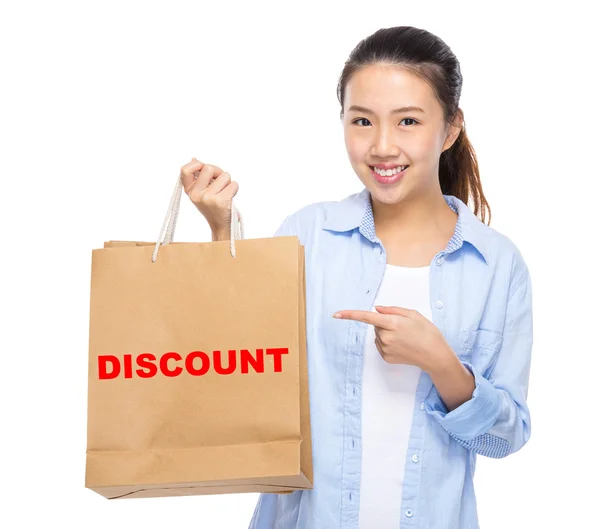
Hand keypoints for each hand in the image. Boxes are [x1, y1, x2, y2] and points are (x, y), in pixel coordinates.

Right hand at [179, 158, 239, 236]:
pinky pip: (233, 184)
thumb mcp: (201, 192)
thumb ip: (198, 177)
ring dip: (228, 182)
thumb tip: (194, 159)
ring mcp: (207, 198)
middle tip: (221, 181)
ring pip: (224, 175)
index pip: (185, 170)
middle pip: (209, 167)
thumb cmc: (212, 207)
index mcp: (190, 190)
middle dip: (219, 171)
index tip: (204, 168)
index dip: (197, 165)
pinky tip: (230, 196)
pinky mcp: (220, 201)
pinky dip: (234, 188)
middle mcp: (196, 194)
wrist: (220, 226)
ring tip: (225, 191)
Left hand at [332, 305, 453, 372]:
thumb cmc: (427, 332)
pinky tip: (402, 345)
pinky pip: (381, 345)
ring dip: (386, 333)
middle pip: (376, 325)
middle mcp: (386, 337)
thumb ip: (392, 310)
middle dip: (385, 322)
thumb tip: (376, 309)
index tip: (336, 314)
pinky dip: (388, 343)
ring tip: (404, 337)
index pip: (367, 317)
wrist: (435, 355)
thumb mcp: (413, 314)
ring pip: (378, 335)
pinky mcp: (386, 357)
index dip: (350, 315)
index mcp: (393, 323)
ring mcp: (385, 348)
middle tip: (403, 327)